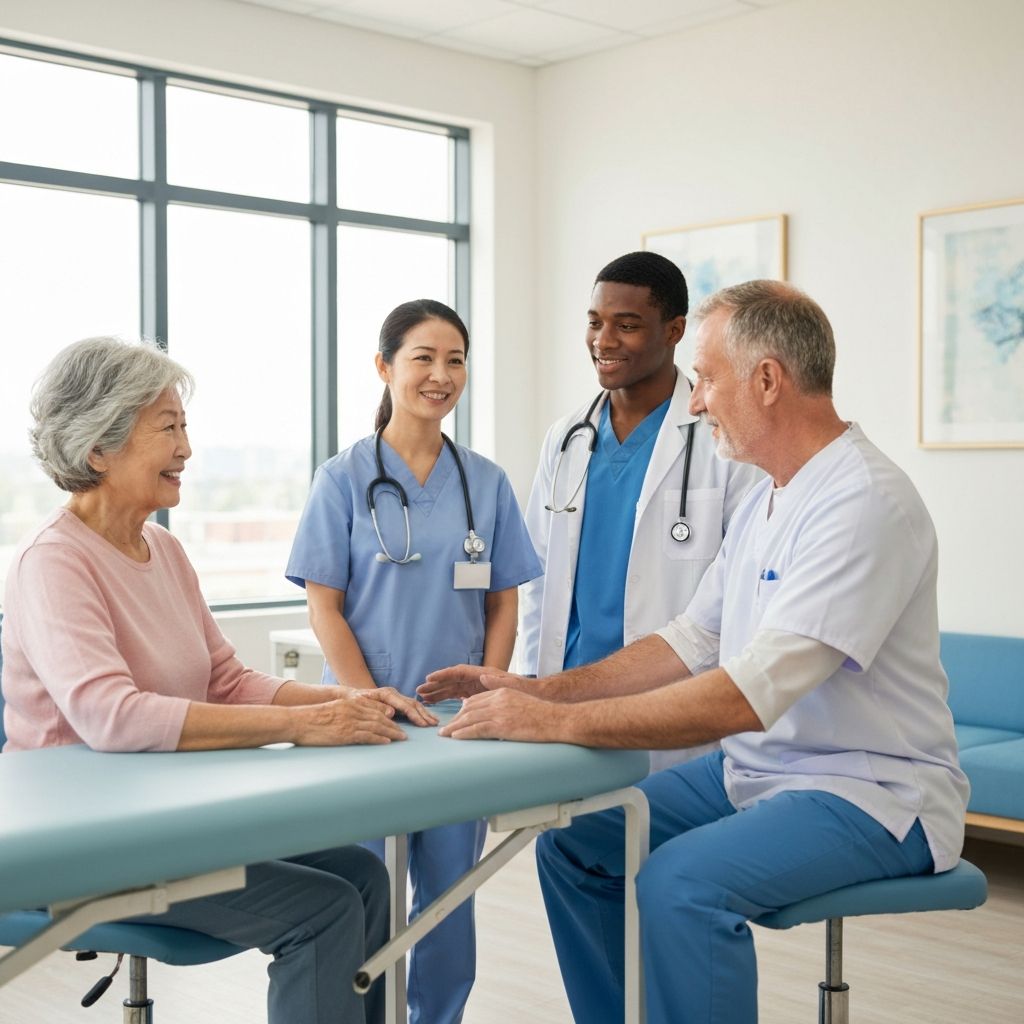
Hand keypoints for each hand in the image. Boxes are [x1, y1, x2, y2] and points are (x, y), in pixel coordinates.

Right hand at [293, 694, 406, 745]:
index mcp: (350, 703)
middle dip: (393, 725)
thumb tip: (353, 720)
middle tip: (403, 732)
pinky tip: (386, 742)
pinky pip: (367, 736)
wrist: (298, 722)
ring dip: (391, 733)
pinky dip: (379, 739)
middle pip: (380, 717)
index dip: (387, 714)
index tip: (396, 720)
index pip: (374, 708)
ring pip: (377, 726)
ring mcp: (350, 722)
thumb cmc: (311, 718)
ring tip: (401, 738)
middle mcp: (353, 710)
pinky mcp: (346, 733)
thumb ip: (346, 711)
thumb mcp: (332, 708)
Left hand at [356, 687, 437, 726]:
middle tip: (433, 724)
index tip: (423, 724)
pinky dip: (421, 712)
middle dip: (424, 714)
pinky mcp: (397, 701)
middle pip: (413, 703)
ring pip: (414, 704)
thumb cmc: (356, 700)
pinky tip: (428, 718)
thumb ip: (377, 707)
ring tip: (434, 722)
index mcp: (387, 694)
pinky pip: (412, 706)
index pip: (404, 705)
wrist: (352, 694)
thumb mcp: (363, 703)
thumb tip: (392, 712)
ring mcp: (396, 696)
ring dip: (425, 713)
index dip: (414, 715)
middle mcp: (394, 694)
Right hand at [417, 665, 526, 702]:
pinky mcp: (474, 695)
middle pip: (451, 680)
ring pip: (451, 688)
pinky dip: (444, 699)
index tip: (429, 678)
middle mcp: (475, 679)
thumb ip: (498, 682)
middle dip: (435, 685)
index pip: (458, 672)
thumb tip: (483, 676)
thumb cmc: (522, 689)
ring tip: (422, 698)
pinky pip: (455, 696)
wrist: (531, 695)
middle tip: (419, 691)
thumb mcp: (512, 685)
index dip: (443, 675)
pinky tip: (434, 703)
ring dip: (437, 693)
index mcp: (482, 673)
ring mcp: (474, 687)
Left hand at [438, 687, 564, 742]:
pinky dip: (464, 734)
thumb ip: (504, 699)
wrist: (556, 719)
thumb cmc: (542, 713)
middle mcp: (498, 699)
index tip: (455, 719)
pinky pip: (477, 730)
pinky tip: (456, 737)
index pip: (475, 700)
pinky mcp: (502, 726)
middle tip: (445, 729)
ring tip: (445, 735)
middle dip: (455, 719)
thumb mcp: (520, 699)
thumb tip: (490, 703)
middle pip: (468, 709)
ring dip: (454, 728)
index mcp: (502, 692)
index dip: (462, 710)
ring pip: (469, 719)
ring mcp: (499, 712)